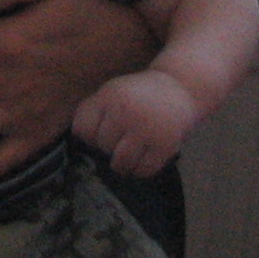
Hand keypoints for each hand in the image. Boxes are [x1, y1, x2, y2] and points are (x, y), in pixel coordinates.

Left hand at [71, 70, 200, 179]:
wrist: (180, 87)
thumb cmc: (139, 94)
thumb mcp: (113, 91)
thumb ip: (94, 111)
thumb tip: (78, 140)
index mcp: (109, 96)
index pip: (82, 128)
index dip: (89, 135)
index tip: (100, 134)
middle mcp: (126, 111)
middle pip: (103, 146)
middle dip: (109, 147)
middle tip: (122, 141)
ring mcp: (146, 129)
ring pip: (120, 163)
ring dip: (123, 164)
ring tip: (129, 156)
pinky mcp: (165, 145)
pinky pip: (143, 170)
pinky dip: (140, 170)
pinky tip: (143, 160)